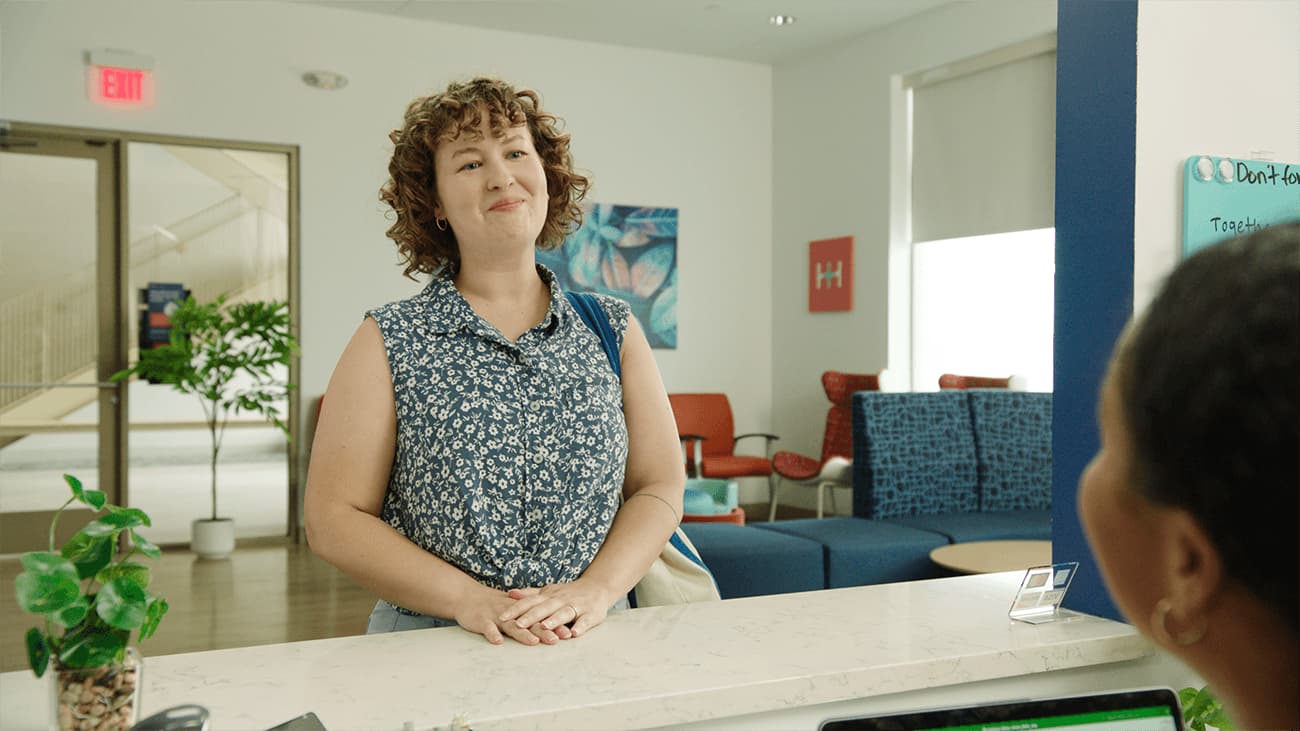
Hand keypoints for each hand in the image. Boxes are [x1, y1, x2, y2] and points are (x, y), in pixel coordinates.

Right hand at [452, 585, 564, 645]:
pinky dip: (492, 634)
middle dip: (543, 631)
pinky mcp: (482, 620)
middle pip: (530, 622)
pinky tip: (498, 642)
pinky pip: (487, 627)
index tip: (568, 634)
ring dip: (522, 633)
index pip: (541, 618)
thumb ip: (532, 617)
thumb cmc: (494, 606)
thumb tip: (553, 626)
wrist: (467, 596)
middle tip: (557, 640)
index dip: (554, 625)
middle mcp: (512, 612)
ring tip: (534, 642)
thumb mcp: (515, 608)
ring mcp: (496, 616)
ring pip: (511, 625)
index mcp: (521, 610)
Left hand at [499, 579, 614, 638]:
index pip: (530, 602)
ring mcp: (576, 606)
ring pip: (564, 613)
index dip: (516, 609)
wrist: (598, 588)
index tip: (501, 617)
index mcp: (549, 596)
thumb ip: (530, 594)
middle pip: (544, 608)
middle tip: (517, 625)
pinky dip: (581, 626)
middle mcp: (561, 600)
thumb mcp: (548, 591)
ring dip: (554, 620)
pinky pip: (586, 621)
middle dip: (531, 616)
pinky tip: (575, 633)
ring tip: (544, 627)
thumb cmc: (568, 593)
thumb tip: (510, 594)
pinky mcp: (591, 614)